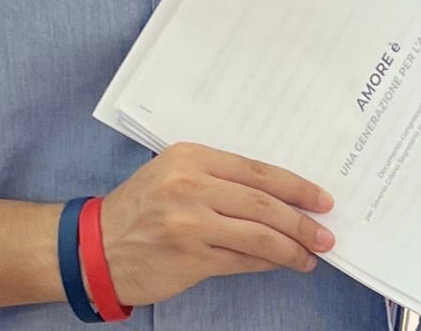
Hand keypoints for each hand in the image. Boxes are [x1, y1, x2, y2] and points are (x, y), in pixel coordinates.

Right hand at [99, 142, 334, 306]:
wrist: (94, 248)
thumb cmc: (140, 208)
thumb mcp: (174, 175)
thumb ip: (219, 178)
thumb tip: (278, 196)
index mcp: (191, 156)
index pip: (258, 170)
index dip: (296, 186)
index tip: (322, 199)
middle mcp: (191, 185)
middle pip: (264, 203)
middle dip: (302, 220)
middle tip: (325, 233)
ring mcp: (191, 223)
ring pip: (258, 234)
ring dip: (291, 247)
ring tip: (312, 254)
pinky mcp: (190, 258)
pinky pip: (241, 260)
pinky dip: (267, 263)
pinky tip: (283, 264)